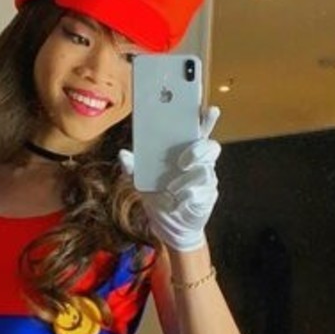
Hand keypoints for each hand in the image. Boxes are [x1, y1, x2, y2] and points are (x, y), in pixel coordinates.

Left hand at [119, 104, 221, 251]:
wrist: (169, 224)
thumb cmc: (157, 194)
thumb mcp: (140, 180)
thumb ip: (132, 167)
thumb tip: (123, 154)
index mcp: (184, 149)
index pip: (198, 129)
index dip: (206, 119)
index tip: (209, 109)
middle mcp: (199, 160)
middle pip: (210, 146)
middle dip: (198, 150)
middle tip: (182, 162)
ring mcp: (206, 177)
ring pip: (205, 170)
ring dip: (185, 180)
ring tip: (171, 189)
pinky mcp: (209, 195)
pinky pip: (202, 191)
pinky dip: (187, 196)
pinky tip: (178, 201)